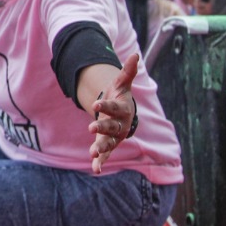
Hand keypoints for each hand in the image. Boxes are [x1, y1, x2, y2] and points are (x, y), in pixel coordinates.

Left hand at [88, 53, 138, 174]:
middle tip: (91, 127)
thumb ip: (127, 72)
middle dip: (102, 127)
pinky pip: (106, 155)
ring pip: (109, 143)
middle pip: (111, 127)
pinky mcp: (108, 144)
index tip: (95, 105)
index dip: (105, 106)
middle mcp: (120, 125)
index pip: (114, 108)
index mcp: (122, 110)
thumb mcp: (121, 84)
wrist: (121, 113)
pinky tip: (95, 170)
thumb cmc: (119, 97)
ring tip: (92, 153)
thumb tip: (135, 55)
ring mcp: (114, 136)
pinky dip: (101, 162)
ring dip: (101, 148)